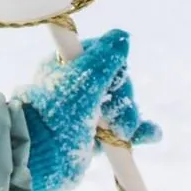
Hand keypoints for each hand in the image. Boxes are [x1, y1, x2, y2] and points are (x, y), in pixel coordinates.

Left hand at [19, 30, 159, 190]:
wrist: (39, 155)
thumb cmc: (59, 110)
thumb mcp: (85, 77)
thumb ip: (106, 56)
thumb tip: (122, 36)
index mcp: (68, 65)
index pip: (105, 59)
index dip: (117, 72)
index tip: (115, 84)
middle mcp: (76, 87)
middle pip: (115, 86)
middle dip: (124, 102)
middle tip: (118, 121)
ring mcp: (83, 112)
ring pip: (119, 108)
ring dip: (131, 118)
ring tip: (130, 133)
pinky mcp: (90, 135)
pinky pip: (118, 129)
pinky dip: (135, 132)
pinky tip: (151, 135)